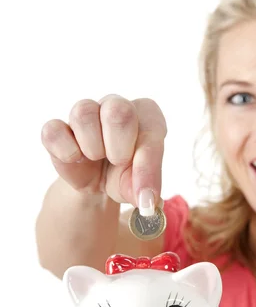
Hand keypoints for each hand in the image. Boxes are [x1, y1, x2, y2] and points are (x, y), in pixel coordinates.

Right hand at [40, 95, 166, 211]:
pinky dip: (65, 150)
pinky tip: (75, 159)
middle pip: (117, 110)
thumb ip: (147, 186)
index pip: (151, 126)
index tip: (143, 192)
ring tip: (96, 158)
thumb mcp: (142, 183)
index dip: (146, 162)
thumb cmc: (127, 175)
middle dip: (118, 147)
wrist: (99, 184)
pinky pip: (53, 130)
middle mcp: (116, 105)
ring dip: (92, 146)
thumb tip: (146, 201)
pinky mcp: (59, 128)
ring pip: (83, 112)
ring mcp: (85, 113)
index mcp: (146, 114)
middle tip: (118, 162)